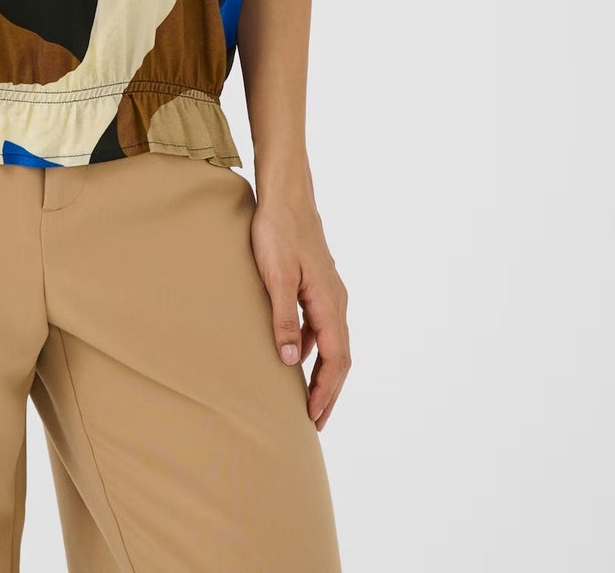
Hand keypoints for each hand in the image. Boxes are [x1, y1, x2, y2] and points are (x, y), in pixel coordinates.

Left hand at [249, 189, 349, 430]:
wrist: (284, 191)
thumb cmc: (277, 230)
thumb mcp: (275, 276)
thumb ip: (282, 319)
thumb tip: (287, 362)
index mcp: (329, 301)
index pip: (335, 360)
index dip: (326, 392)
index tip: (314, 419)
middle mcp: (335, 299)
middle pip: (339, 356)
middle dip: (329, 391)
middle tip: (316, 422)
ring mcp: (327, 289)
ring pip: (331, 341)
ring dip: (322, 371)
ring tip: (306, 396)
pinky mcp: (315, 281)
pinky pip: (319, 325)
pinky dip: (311, 348)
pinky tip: (292, 354)